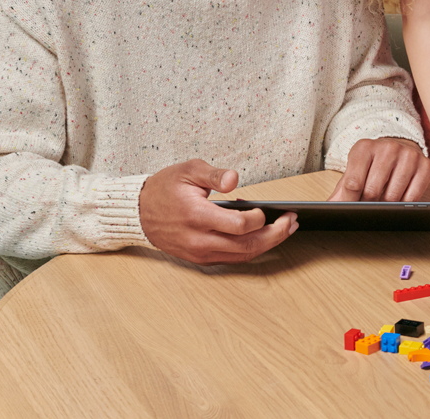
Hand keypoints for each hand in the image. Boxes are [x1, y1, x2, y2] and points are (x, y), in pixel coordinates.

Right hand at [138, 159, 297, 264]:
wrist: (138, 213)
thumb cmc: (164, 189)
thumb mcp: (188, 170)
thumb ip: (213, 175)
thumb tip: (234, 179)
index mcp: (196, 216)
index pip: (239, 225)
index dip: (259, 218)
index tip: (268, 208)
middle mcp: (199, 240)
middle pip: (247, 246)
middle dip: (275, 234)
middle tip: (291, 221)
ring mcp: (199, 253)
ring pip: (242, 256)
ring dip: (268, 244)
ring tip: (285, 229)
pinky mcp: (199, 259)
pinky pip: (232, 259)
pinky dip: (251, 250)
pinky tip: (264, 237)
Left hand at [329, 137, 429, 200]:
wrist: (398, 148)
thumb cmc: (372, 165)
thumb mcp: (354, 173)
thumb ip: (340, 192)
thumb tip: (326, 211)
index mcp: (364, 147)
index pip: (353, 183)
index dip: (351, 201)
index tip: (351, 208)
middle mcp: (387, 147)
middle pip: (372, 191)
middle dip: (369, 204)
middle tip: (369, 205)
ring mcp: (408, 155)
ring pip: (393, 196)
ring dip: (387, 205)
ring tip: (383, 200)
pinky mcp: (425, 165)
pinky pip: (413, 197)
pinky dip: (404, 204)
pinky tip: (400, 199)